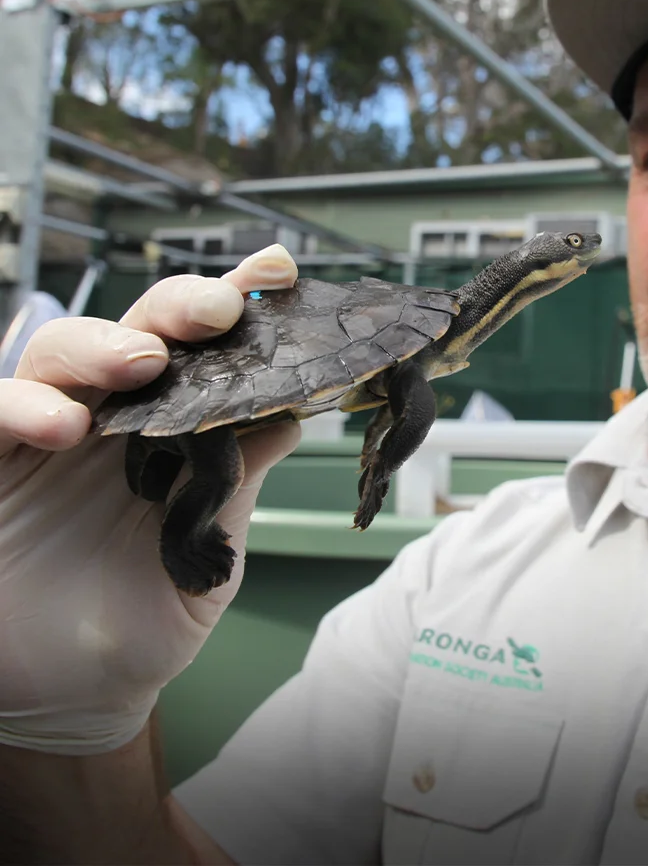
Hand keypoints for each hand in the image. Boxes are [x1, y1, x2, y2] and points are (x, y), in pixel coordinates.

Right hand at [0, 245, 301, 754]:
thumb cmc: (143, 623)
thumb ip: (240, 484)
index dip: (235, 308)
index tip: (277, 273)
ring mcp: (43, 437)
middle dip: (177, 310)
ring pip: (59, 353)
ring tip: (143, 363)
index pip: (203, 358)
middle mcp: (111, 422)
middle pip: (136, 334)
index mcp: (170, 435)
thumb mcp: (210, 555)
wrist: (73, 699)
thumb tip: (296, 412)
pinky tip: (63, 426)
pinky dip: (22, 403)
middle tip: (218, 310)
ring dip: (104, 345)